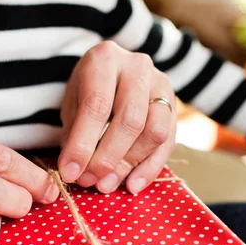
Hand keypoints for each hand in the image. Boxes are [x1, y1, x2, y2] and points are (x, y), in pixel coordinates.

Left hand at [58, 41, 176, 194]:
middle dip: (107, 157)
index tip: (69, 172)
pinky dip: (150, 169)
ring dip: (130, 164)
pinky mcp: (175, 107)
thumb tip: (75, 171)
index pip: (97, 105)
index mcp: (105, 59)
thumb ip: (74, 133)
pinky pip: (168, 143)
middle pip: (130, 120)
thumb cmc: (88, 90)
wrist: (115, 72)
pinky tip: (132, 185)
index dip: (83, 144)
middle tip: (90, 181)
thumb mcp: (72, 103)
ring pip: (154, 132)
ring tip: (107, 184)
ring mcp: (161, 85)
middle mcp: (138, 67)